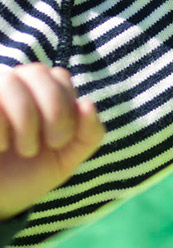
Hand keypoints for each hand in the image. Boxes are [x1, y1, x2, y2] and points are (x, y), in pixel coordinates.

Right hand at [0, 65, 103, 220]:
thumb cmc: (27, 176)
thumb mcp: (66, 159)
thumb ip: (88, 134)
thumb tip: (87, 103)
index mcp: (38, 95)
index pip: (59, 77)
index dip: (67, 105)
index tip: (62, 142)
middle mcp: (11, 89)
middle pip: (37, 71)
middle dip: (54, 109)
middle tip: (52, 144)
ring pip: (10, 79)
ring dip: (26, 117)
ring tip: (26, 149)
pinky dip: (0, 125)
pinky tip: (0, 147)